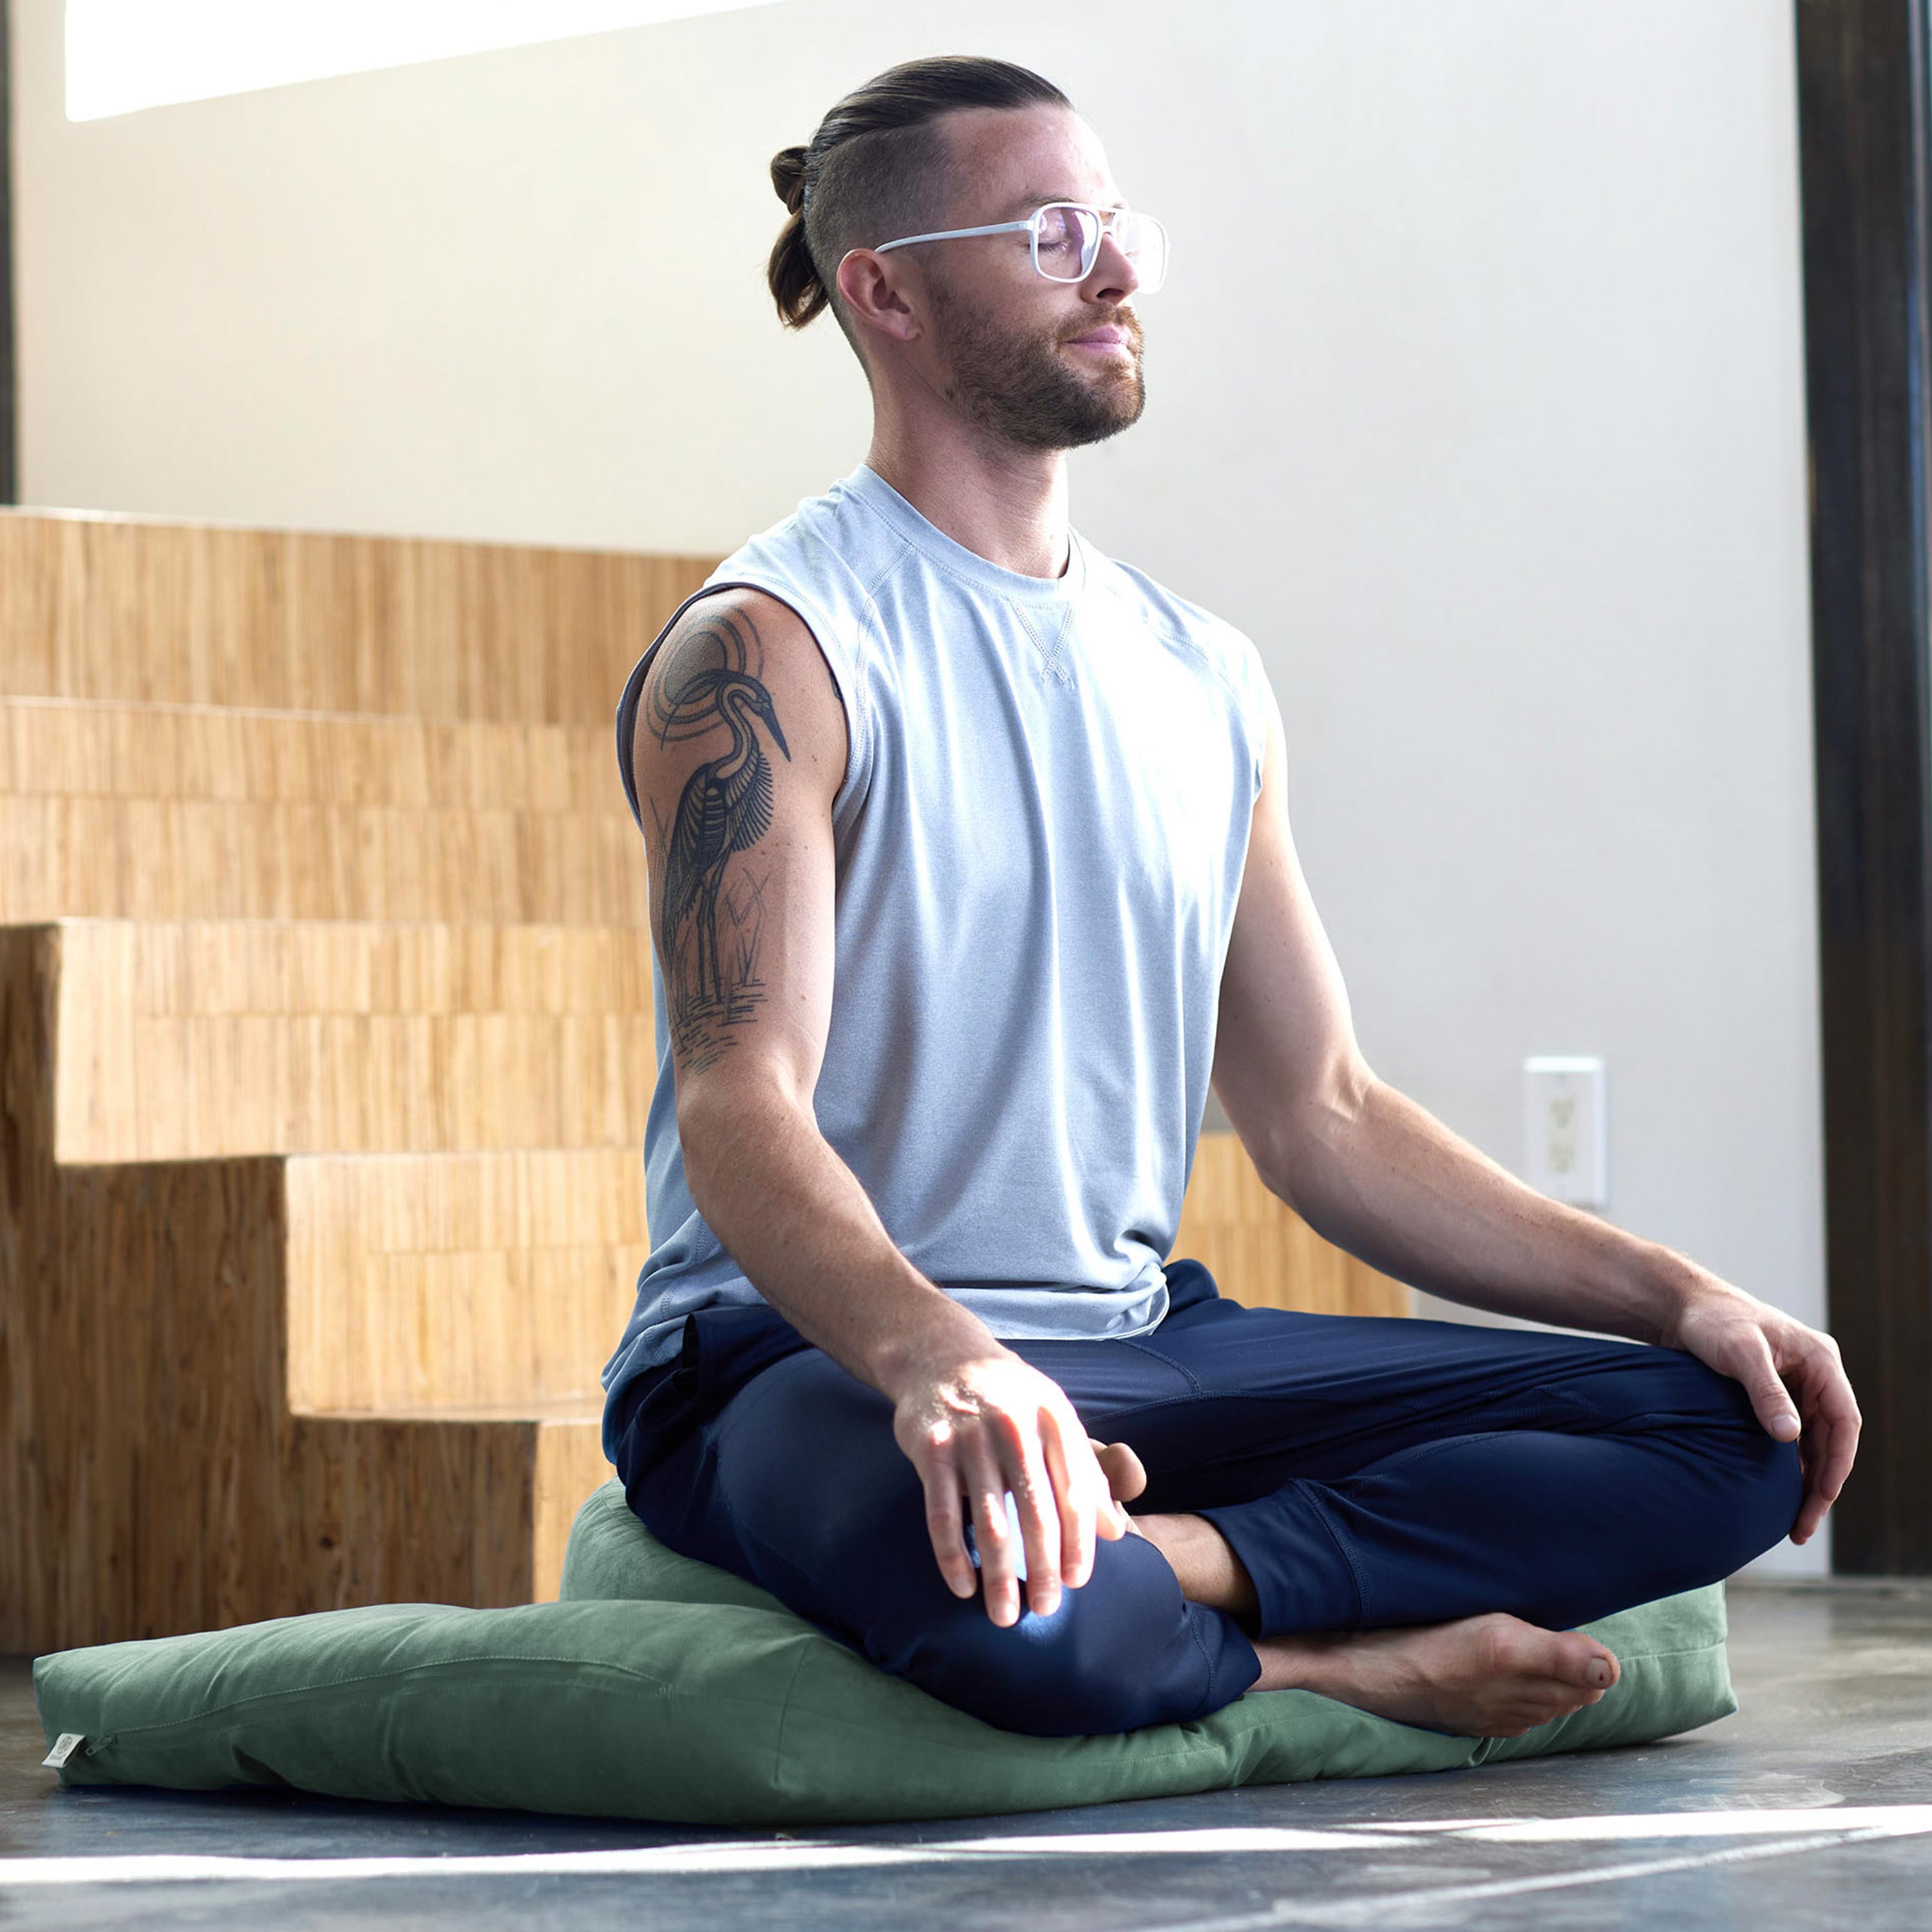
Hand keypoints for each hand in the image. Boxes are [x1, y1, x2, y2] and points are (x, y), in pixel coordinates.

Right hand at [890, 1350, 1133, 1625]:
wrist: (941, 1356)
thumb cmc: (1009, 1398)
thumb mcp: (1054, 1419)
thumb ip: (1086, 1472)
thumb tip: (1114, 1532)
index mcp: (1053, 1418)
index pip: (1076, 1492)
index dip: (1079, 1543)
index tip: (1076, 1582)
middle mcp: (1014, 1425)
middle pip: (1036, 1514)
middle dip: (1041, 1570)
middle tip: (1045, 1610)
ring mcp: (970, 1437)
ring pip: (989, 1522)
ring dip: (998, 1577)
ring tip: (1005, 1615)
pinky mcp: (931, 1448)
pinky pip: (942, 1514)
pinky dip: (952, 1556)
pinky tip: (962, 1586)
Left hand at [1666, 1276, 1861, 1544]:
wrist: (1680, 1307)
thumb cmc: (1712, 1320)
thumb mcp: (1740, 1353)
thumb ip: (1765, 1392)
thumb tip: (1790, 1437)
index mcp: (1820, 1360)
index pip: (1845, 1420)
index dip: (1838, 1462)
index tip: (1822, 1496)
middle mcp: (1814, 1376)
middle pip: (1831, 1439)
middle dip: (1822, 1484)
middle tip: (1802, 1525)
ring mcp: (1796, 1387)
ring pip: (1812, 1444)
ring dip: (1806, 1480)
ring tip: (1793, 1521)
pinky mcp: (1773, 1397)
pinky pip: (1791, 1439)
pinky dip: (1788, 1466)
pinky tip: (1777, 1493)